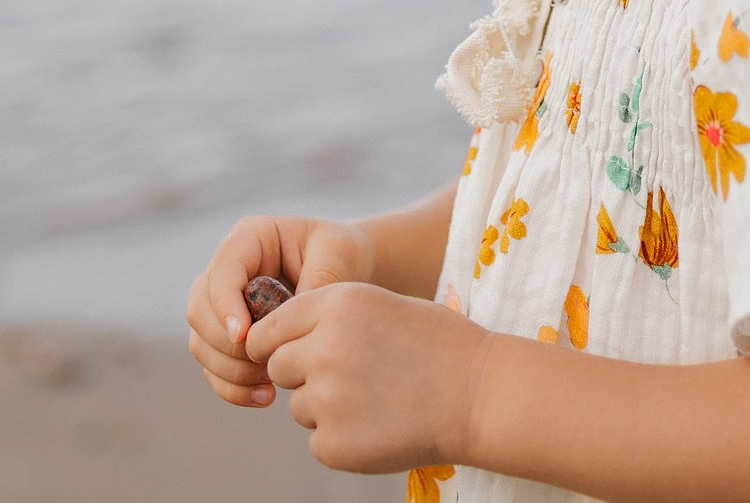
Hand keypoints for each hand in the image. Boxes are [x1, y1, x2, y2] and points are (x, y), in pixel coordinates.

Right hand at [186, 213, 377, 406]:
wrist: (350, 272)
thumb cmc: (345, 254)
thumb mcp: (339, 255)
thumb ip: (317, 282)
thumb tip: (289, 326)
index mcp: (250, 238)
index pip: (222, 271)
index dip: (225, 306)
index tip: (245, 337)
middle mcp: (227, 271)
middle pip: (200, 310)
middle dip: (227, 345)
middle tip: (266, 364)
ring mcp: (222, 305)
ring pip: (201, 343)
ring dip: (230, 370)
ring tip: (272, 382)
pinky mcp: (228, 338)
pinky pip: (214, 368)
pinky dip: (233, 388)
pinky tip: (266, 397)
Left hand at [249, 282, 491, 473]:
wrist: (480, 396)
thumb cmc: (441, 346)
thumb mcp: (384, 305)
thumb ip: (332, 319)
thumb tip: (283, 342)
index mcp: (336, 305)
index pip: (269, 327)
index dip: (274, 343)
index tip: (285, 353)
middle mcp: (323, 348)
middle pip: (278, 367)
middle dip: (303, 374)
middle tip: (349, 378)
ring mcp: (326, 399)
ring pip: (299, 406)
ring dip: (326, 408)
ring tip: (377, 401)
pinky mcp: (333, 444)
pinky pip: (318, 441)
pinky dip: (343, 439)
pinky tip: (382, 426)